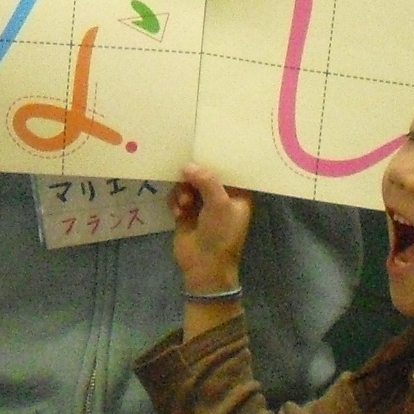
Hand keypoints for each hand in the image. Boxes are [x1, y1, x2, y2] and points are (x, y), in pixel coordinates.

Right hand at [171, 166, 251, 306]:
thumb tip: (188, 166)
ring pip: (188, 185)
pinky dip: (176, 201)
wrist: (203, 267)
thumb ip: (207, 181)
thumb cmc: (220, 235)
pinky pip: (177, 197)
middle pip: (205, 175)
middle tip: (186, 175)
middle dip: (194, 176)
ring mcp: (203, 205)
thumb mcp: (219, 205)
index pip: (229, 171)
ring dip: (183, 191)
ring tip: (184, 203)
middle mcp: (221, 197)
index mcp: (238, 195)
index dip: (217, 160)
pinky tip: (178, 211)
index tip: (203, 147)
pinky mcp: (186, 213)